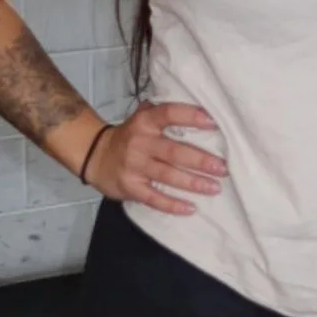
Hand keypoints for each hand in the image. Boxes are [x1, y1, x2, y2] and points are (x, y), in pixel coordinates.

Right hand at [86, 103, 227, 215]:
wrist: (94, 155)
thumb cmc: (130, 136)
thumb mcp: (142, 118)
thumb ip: (164, 113)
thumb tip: (201, 107)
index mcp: (145, 121)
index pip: (169, 114)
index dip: (191, 117)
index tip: (214, 123)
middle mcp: (140, 142)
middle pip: (174, 151)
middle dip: (200, 161)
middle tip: (223, 168)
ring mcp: (134, 166)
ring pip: (167, 175)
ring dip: (193, 183)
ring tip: (214, 188)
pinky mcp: (130, 187)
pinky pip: (153, 198)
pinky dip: (172, 205)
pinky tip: (190, 208)